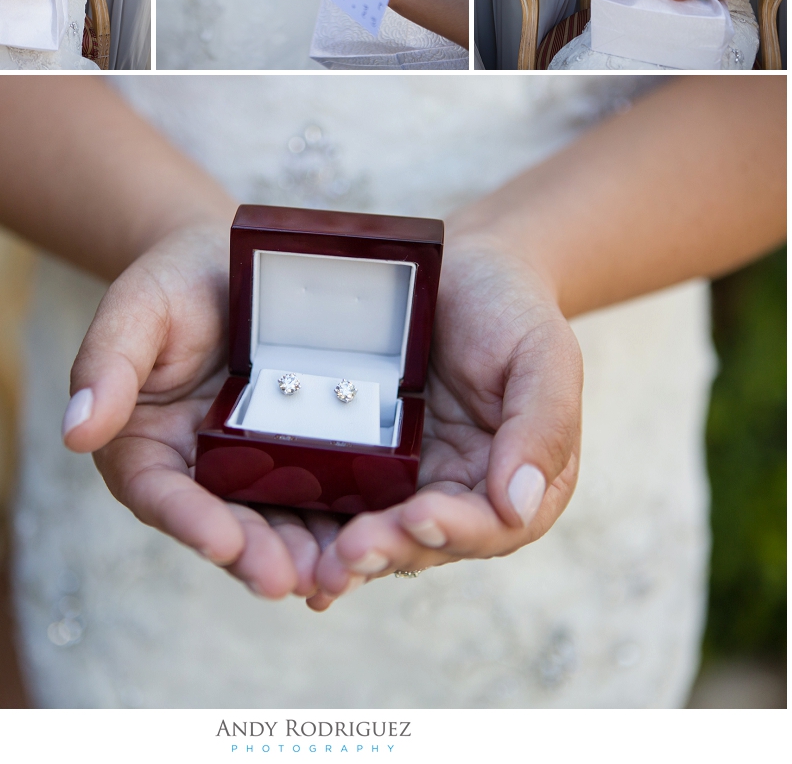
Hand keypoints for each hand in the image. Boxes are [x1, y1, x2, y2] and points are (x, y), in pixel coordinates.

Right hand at [64, 223, 325, 599]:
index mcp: (147, 445)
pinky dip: (341, 516)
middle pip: (222, 521)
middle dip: (254, 553)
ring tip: (332, 573)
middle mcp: (200, 469)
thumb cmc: (175, 281)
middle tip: (287, 580)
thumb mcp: (138, 308)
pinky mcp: (303, 452)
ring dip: (302, 551)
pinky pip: (322, 490)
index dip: (187, 520)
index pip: (159, 493)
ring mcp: (255, 464)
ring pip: (276, 518)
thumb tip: (76, 431)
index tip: (218, 542)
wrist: (233, 258)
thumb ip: (108, 364)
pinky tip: (368, 534)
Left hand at [309, 234, 581, 606]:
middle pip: (428, 540)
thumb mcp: (543, 352)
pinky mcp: (364, 458)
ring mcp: (409, 477)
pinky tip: (289, 541)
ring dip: (352, 554)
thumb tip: (518, 504)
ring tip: (320, 564)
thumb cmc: (510, 307)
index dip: (458, 530)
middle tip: (351, 552)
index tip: (420, 517)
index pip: (494, 524)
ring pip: (381, 531)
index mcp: (519, 478)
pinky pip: (342, 497)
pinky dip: (319, 524)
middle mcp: (462, 491)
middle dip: (391, 548)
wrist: (459, 268)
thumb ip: (542, 423)